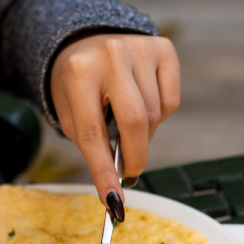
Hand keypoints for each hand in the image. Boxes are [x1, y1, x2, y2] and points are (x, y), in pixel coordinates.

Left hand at [50, 33, 179, 210]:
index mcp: (79, 72)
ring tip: (127, 124)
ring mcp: (140, 48)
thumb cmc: (80, 88)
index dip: (104, 172)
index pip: (94, 133)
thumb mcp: (73, 114)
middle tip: (130, 171)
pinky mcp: (164, 49)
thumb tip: (116, 191)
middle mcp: (111, 54)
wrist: (90, 43)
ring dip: (144, 134)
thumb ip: (93, 146)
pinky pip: (171, 102)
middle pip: (134, 123)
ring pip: (154, 115)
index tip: (113, 200)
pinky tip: (143, 102)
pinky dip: (160, 115)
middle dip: (135, 157)